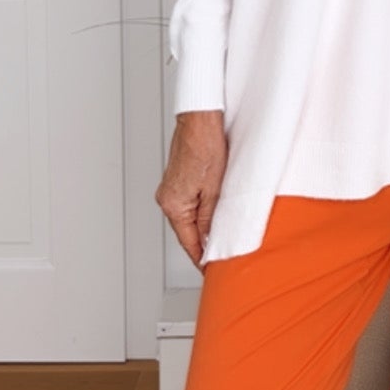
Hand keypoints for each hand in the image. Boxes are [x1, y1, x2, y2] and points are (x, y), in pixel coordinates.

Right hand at [155, 110, 227, 268]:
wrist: (200, 119)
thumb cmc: (206, 145)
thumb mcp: (215, 190)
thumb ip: (210, 219)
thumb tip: (209, 240)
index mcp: (173, 205)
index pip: (188, 243)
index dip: (201, 258)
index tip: (210, 270)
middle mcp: (167, 198)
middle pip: (187, 231)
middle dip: (203, 242)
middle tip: (221, 254)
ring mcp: (171, 188)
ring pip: (189, 217)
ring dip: (204, 224)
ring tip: (222, 231)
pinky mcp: (178, 179)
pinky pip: (190, 202)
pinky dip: (202, 209)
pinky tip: (215, 209)